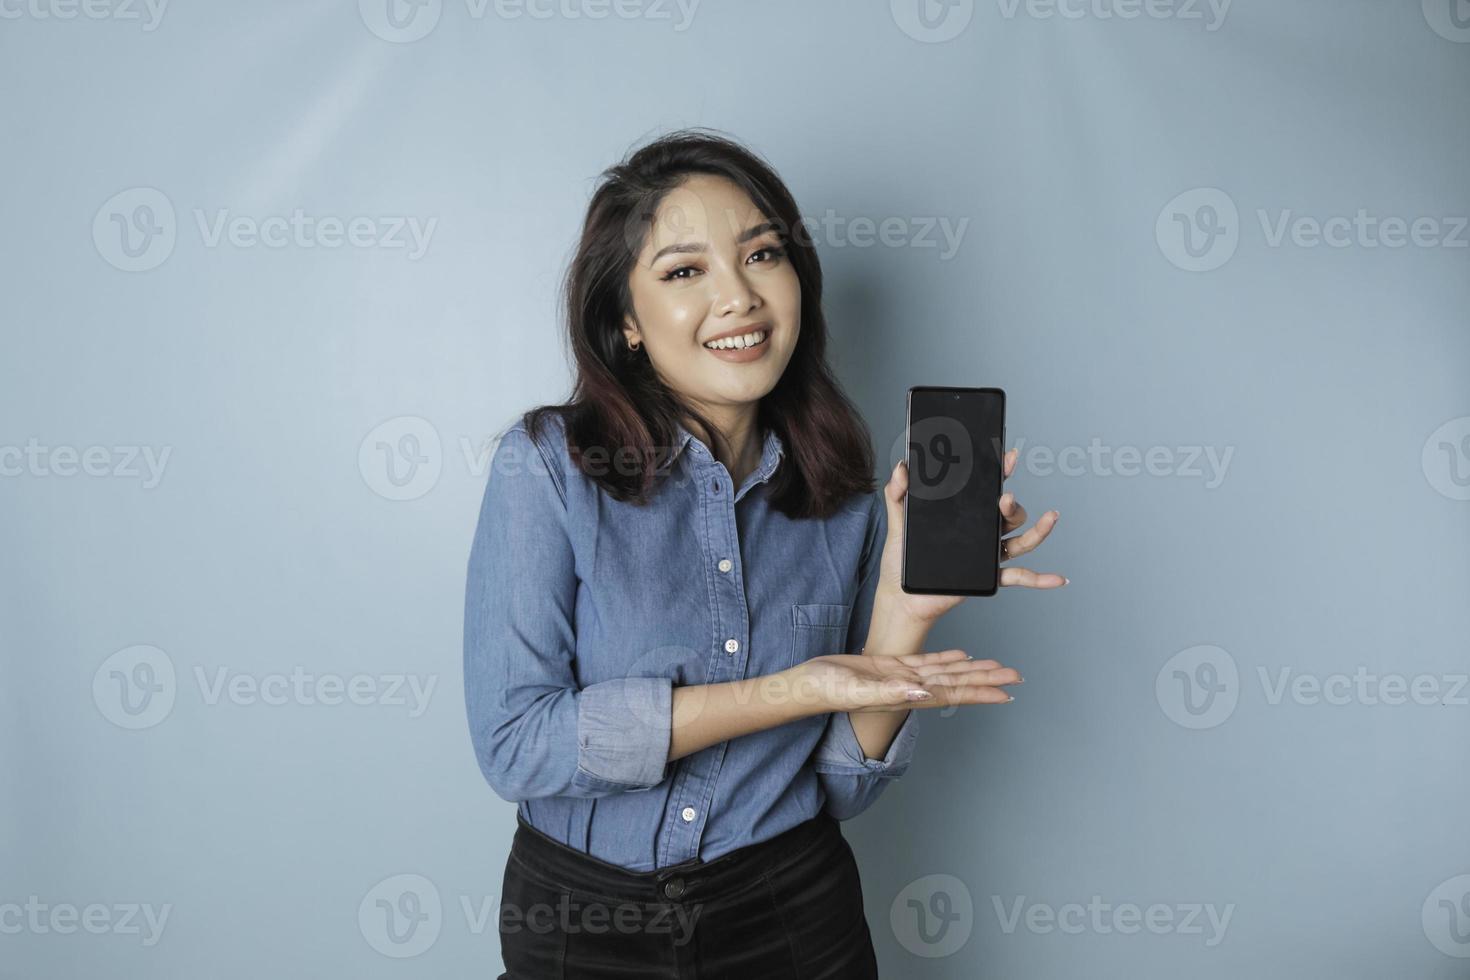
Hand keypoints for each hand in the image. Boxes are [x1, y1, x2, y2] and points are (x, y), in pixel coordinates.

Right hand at [790, 650, 1021, 712]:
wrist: (807, 683)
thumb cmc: (827, 689)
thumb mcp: (857, 688)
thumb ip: (890, 691)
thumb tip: (922, 692)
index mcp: (906, 695)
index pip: (952, 693)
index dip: (980, 692)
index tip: (1006, 693)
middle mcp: (910, 688)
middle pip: (957, 682)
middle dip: (986, 679)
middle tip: (1015, 676)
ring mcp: (902, 677)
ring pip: (946, 671)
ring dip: (972, 669)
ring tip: (997, 666)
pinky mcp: (891, 666)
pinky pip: (927, 661)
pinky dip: (947, 657)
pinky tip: (962, 654)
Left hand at [875, 447, 1066, 624]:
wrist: (901, 595)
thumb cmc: (901, 559)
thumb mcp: (898, 522)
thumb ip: (897, 493)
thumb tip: (902, 467)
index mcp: (964, 516)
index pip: (987, 490)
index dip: (1000, 472)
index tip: (1007, 456)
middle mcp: (981, 533)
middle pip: (1009, 514)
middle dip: (1012, 504)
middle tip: (1004, 497)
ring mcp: (987, 555)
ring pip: (1021, 540)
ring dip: (1039, 530)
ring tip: (1049, 517)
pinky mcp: (987, 577)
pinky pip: (1019, 577)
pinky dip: (1041, 579)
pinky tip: (1058, 578)